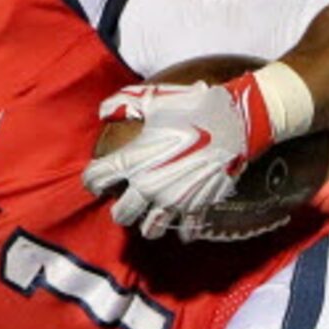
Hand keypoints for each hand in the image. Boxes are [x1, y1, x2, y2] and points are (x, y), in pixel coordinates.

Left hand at [83, 76, 273, 238]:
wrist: (236, 121)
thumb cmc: (194, 106)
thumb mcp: (155, 98)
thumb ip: (123, 103)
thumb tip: (104, 112)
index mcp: (134, 160)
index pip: (96, 179)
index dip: (92, 181)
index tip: (97, 181)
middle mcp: (149, 185)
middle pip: (121, 214)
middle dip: (120, 209)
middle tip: (124, 202)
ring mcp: (174, 200)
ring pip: (150, 230)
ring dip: (147, 225)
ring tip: (150, 217)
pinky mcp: (198, 206)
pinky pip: (186, 230)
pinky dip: (183, 231)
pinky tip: (182, 227)